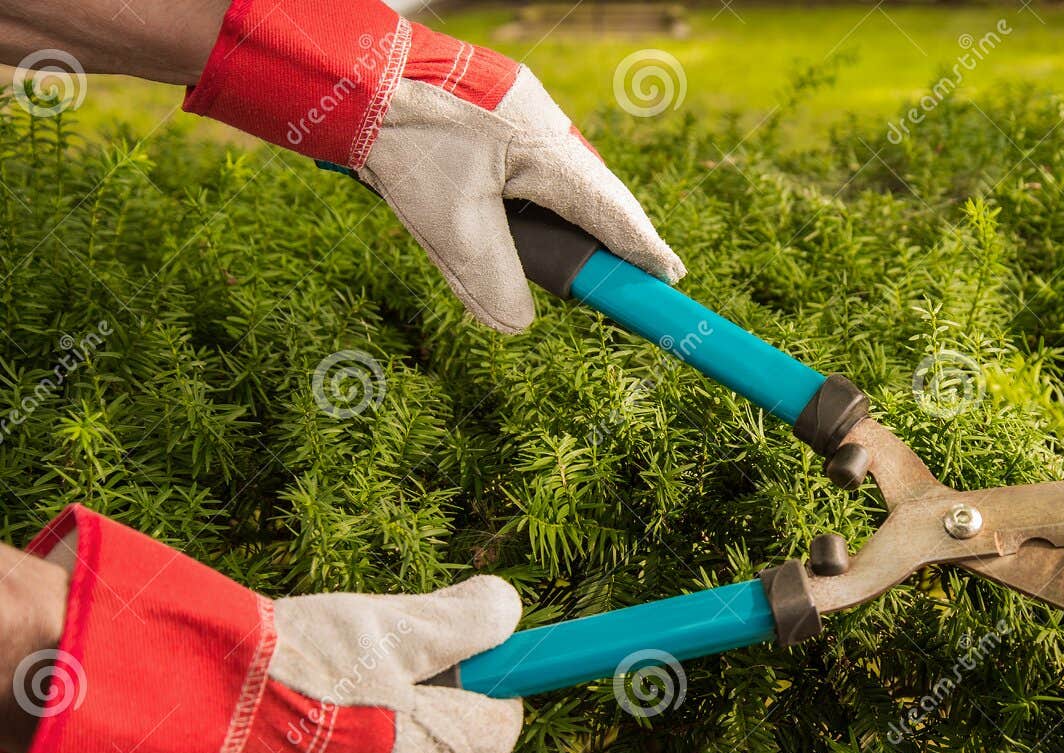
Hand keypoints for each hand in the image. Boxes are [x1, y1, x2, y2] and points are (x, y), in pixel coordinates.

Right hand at [0, 506, 522, 752]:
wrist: (170, 707)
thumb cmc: (290, 663)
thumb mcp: (387, 624)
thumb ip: (459, 620)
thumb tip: (507, 609)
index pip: (497, 734)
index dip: (489, 689)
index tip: (470, 657)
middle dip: (412, 709)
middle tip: (371, 662)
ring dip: (348, 738)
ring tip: (297, 689)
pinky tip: (254, 724)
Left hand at [183, 0, 684, 331]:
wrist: (351, 72)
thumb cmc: (401, 140)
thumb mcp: (445, 223)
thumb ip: (488, 278)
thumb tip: (517, 325)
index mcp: (546, 152)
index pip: (609, 212)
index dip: (641, 250)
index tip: (668, 278)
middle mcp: (544, 125)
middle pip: (595, 191)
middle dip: (617, 231)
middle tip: (640, 269)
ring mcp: (521, 109)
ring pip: (566, 173)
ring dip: (578, 212)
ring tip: (590, 249)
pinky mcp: (496, 105)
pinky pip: (538, 157)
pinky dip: (546, 191)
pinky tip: (532, 209)